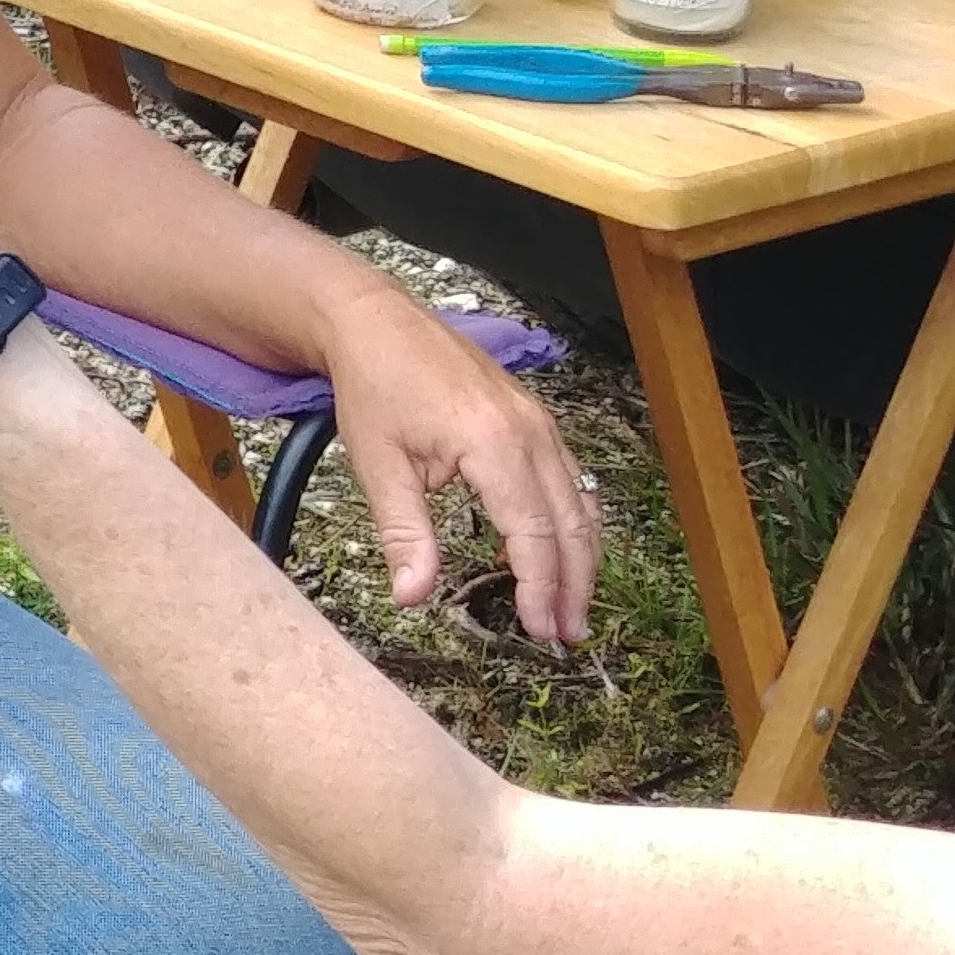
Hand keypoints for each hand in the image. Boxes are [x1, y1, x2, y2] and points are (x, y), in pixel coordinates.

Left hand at [317, 286, 601, 640]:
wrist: (375, 321)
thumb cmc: (373, 387)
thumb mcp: (378, 464)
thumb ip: (404, 533)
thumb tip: (413, 596)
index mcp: (493, 444)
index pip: (533, 533)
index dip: (540, 587)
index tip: (538, 629)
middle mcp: (530, 431)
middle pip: (571, 524)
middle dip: (573, 584)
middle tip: (564, 633)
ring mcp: (539, 421)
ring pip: (580, 502)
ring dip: (581, 558)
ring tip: (570, 607)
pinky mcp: (535, 417)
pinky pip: (569, 477)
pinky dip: (572, 521)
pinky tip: (559, 551)